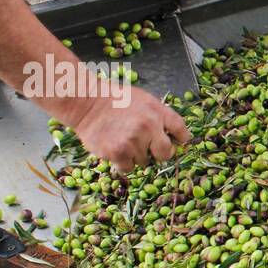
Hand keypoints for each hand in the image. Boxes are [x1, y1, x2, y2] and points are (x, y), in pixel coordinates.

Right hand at [67, 87, 192, 172]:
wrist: (86, 101)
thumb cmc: (115, 100)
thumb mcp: (144, 100)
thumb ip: (159, 117)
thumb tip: (175, 136)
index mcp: (157, 111)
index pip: (180, 130)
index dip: (181, 140)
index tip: (178, 144)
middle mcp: (149, 126)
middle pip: (166, 153)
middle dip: (158, 153)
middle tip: (146, 147)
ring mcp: (133, 140)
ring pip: (144, 161)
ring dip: (135, 156)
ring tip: (122, 139)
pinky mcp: (118, 152)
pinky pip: (128, 168)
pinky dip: (122, 162)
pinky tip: (114, 148)